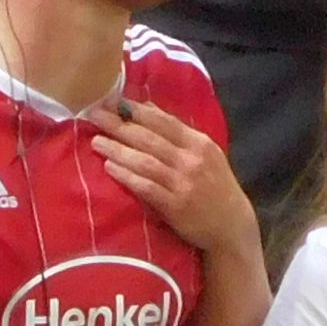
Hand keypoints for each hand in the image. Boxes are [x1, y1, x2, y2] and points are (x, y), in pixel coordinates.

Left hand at [91, 100, 256, 253]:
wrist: (231, 225)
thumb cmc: (215, 186)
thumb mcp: (205, 153)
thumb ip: (177, 132)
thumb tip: (147, 107)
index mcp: (199, 143)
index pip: (164, 121)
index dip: (137, 111)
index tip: (113, 100)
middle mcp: (191, 160)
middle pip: (150, 139)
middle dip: (120, 126)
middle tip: (95, 115)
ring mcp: (183, 183)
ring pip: (145, 161)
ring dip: (118, 150)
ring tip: (96, 141)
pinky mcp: (175, 206)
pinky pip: (145, 187)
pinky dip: (126, 176)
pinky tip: (109, 168)